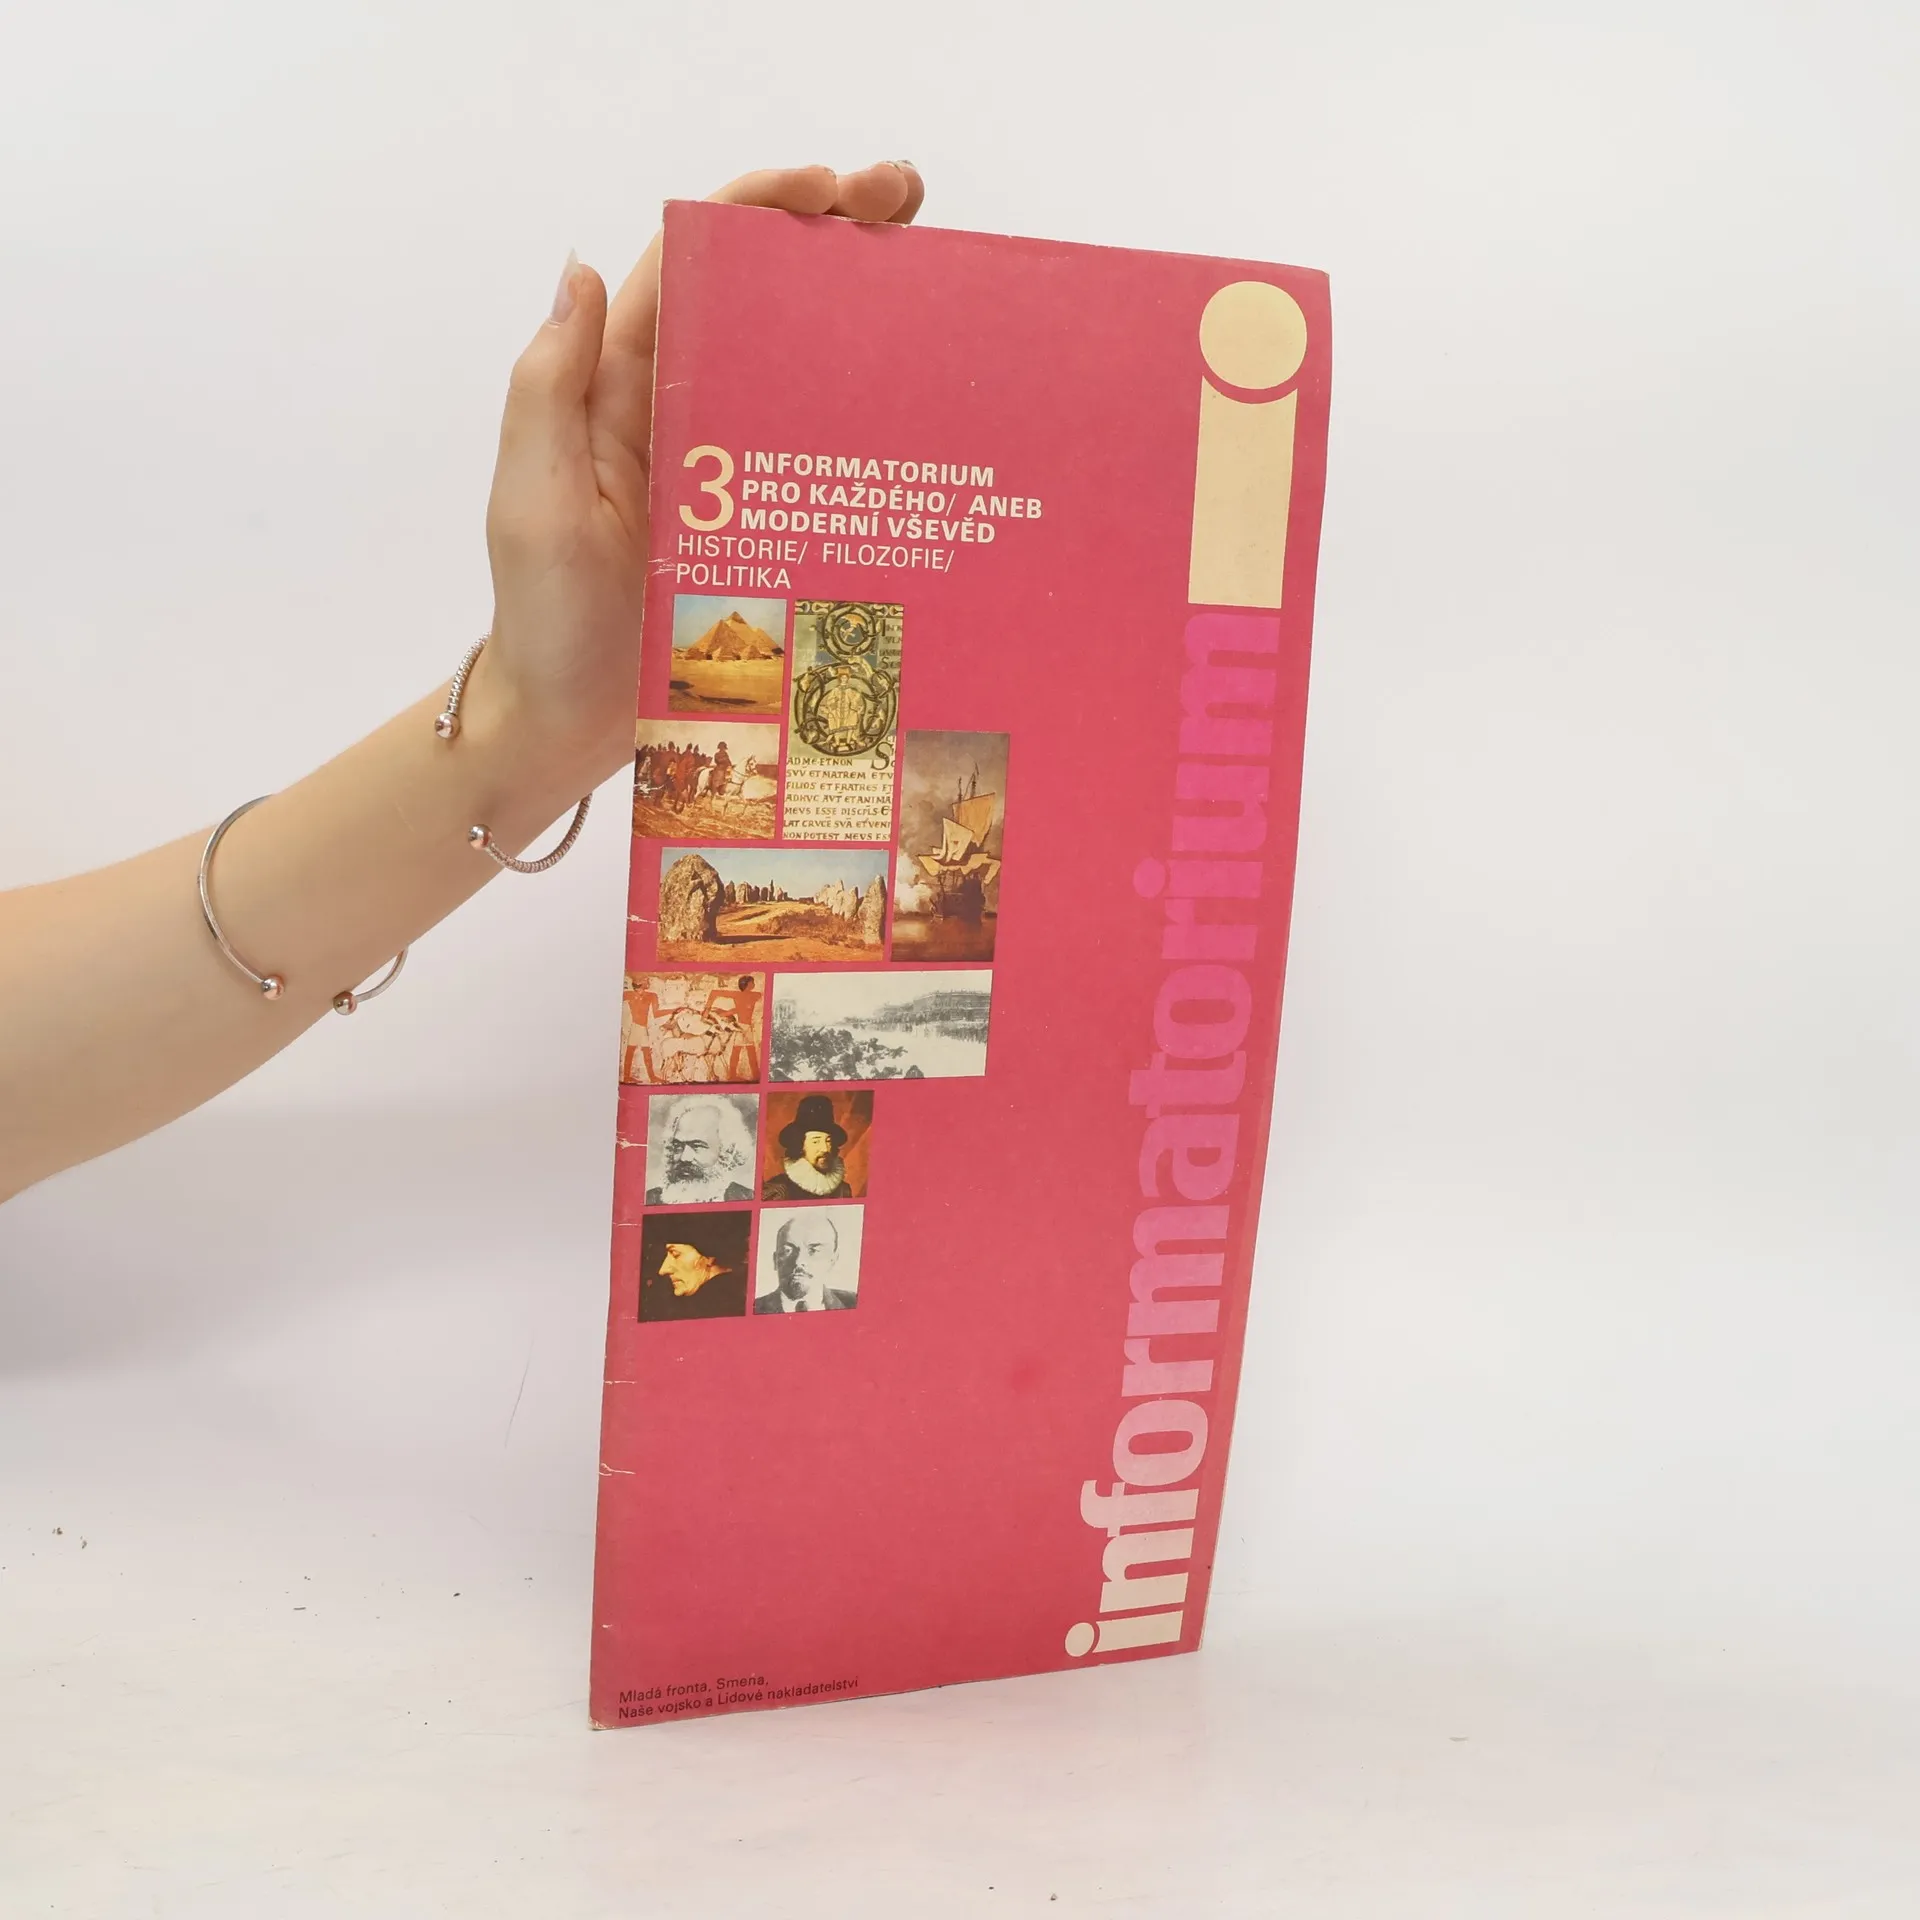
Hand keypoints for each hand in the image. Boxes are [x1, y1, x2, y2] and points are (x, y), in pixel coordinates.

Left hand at [477, 162, 925, 798]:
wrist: (568, 726)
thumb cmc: (545, 618)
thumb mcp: (535, 498)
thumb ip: (551, 388)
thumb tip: (586, 268)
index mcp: (621, 389)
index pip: (691, 267)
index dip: (758, 210)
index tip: (830, 189)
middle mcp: (680, 415)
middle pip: (759, 301)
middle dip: (830, 239)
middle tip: (910, 205)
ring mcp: (727, 475)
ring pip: (799, 370)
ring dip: (863, 321)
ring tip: (939, 280)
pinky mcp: (761, 531)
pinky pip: (817, 459)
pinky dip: (867, 423)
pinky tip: (925, 412)